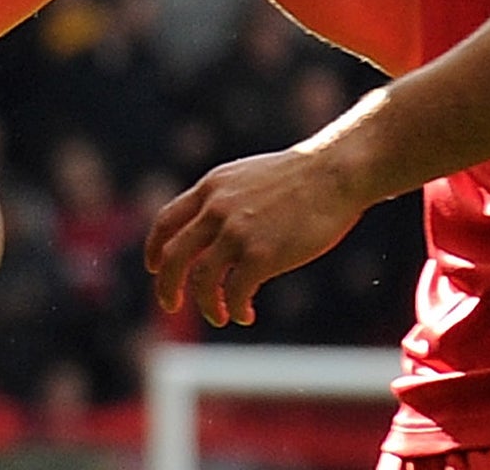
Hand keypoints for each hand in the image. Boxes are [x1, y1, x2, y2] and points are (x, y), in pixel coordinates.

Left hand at [143, 147, 364, 327]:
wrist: (335, 173)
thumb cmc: (303, 177)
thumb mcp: (250, 178)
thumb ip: (229, 200)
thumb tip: (217, 232)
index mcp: (212, 187)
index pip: (166, 220)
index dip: (155, 248)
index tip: (154, 267)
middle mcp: (217, 208)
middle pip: (173, 256)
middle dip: (167, 286)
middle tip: (171, 306)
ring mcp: (237, 231)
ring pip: (201, 280)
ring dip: (207, 305)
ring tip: (220, 316)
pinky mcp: (261, 254)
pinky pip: (235, 292)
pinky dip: (235, 308)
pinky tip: (245, 314)